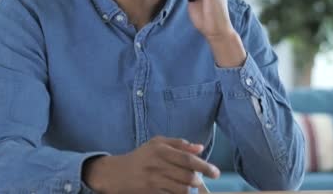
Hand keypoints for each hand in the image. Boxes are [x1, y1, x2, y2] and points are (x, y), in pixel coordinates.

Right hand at [83, 136, 219, 192]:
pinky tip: (180, 191)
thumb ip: (179, 144)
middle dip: (198, 180)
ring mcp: (153, 180)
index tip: (216, 173)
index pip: (188, 159)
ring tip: (190, 186)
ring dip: (190, 189)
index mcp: (161, 150)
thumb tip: (200, 148)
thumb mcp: (157, 143)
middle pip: (187, 176)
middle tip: (198, 180)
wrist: (116, 173)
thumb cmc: (141, 156)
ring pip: (182, 189)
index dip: (204, 166)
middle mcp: (157, 164)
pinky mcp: (150, 192)